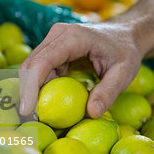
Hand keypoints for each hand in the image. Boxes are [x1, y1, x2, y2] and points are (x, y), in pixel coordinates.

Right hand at [19, 21, 149, 117]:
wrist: (126, 34)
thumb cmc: (126, 51)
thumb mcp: (124, 73)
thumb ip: (108, 93)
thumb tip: (92, 113)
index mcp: (73, 37)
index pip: (43, 61)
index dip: (31, 86)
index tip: (27, 110)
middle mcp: (58, 34)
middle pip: (31, 64)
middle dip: (26, 92)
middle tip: (29, 119)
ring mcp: (54, 40)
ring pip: (33, 67)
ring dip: (31, 91)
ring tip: (35, 115)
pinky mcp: (54, 48)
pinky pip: (41, 69)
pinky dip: (40, 87)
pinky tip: (44, 104)